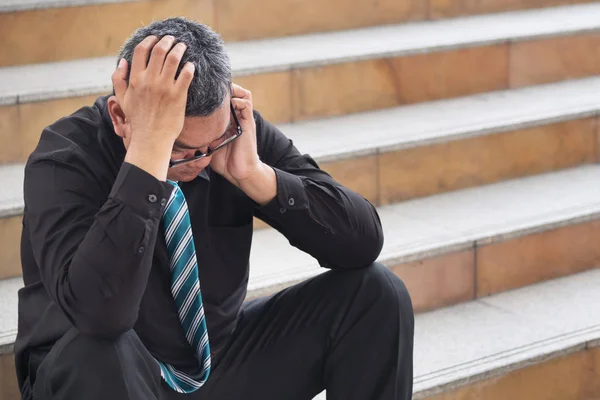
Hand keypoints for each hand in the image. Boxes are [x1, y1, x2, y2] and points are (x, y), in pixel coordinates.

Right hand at [112, 35, 194, 147]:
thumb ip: (118, 79)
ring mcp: (164, 88)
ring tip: (183, 47)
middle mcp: (149, 81)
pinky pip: (186, 75)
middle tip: (172, 39)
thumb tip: (123, 61)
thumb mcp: (122, 99)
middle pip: (159, 51)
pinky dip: (189, 67)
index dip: (149, 40)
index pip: (142, 51)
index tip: (156, 38)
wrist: (151, 138)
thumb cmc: (137, 120)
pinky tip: (191, 65)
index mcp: (135, 79)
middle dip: (167, 41)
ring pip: (173, 59)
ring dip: (179, 49)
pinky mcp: (178, 96)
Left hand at [210, 84, 276, 204]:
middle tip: (211, 86)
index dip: (216, 91)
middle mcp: (237, 117)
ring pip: (243, 94)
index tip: (203, 89)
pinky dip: (237, 100)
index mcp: (228, 120)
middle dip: (225, 86)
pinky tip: (228, 104)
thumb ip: (201, 134)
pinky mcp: (248, 124)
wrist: (240, 173)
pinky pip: (246, 104)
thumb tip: (184, 129)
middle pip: (235, 91)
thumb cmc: (225, 161)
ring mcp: (243, 119)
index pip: (224, 99)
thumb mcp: (209, 144)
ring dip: (233, 90)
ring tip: (222, 92)